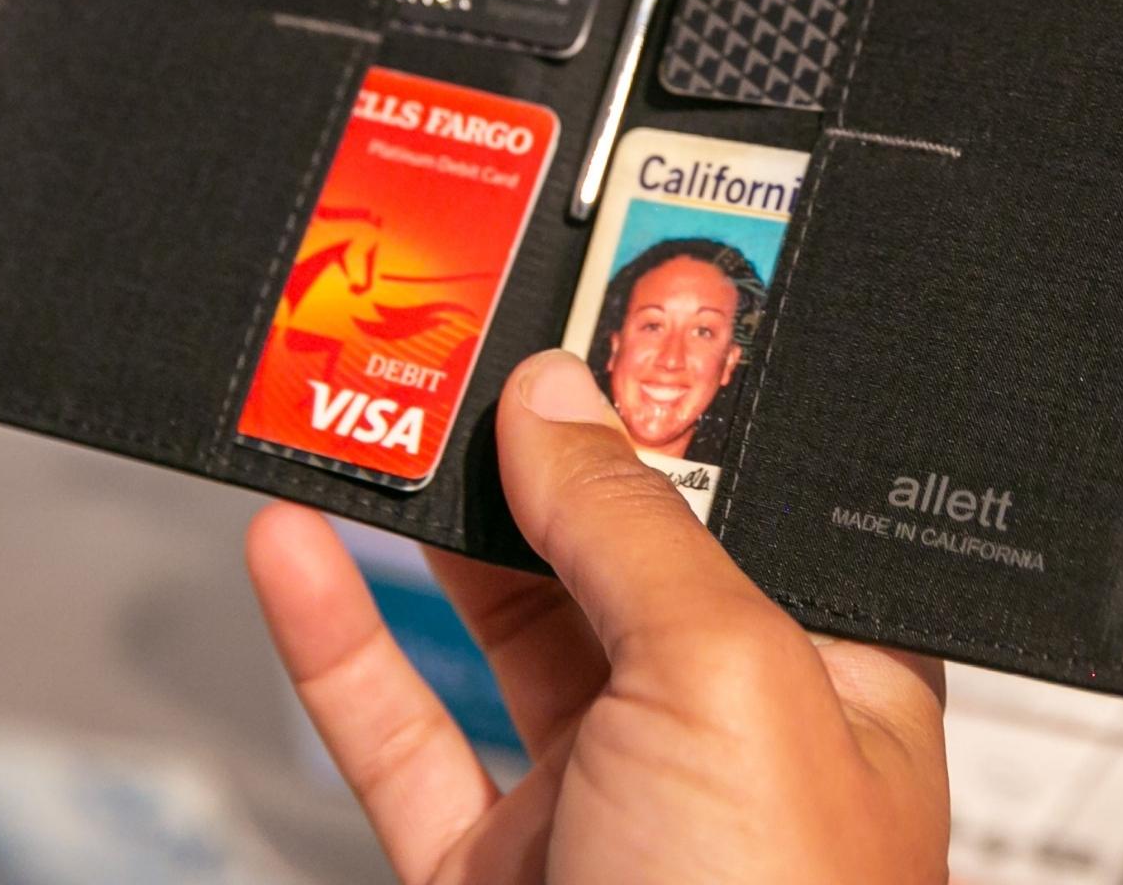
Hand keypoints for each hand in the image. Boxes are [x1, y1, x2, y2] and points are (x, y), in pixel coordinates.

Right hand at [247, 350, 948, 884]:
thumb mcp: (732, 682)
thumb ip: (641, 528)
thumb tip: (562, 393)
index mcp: (827, 668)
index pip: (747, 489)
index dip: (671, 393)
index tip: (595, 294)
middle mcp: (714, 725)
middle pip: (605, 539)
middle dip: (526, 438)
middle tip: (453, 332)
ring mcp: (595, 802)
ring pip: (490, 623)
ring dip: (420, 520)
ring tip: (365, 407)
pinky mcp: (488, 872)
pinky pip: (397, 731)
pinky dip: (338, 638)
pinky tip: (295, 549)